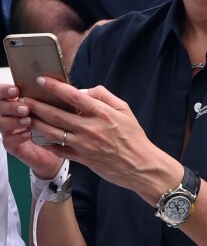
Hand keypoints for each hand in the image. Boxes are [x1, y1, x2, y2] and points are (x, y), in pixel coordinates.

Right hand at [0, 84, 63, 177]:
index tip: (16, 90)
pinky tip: (28, 134)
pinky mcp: (13, 146)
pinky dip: (18, 137)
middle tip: (24, 108)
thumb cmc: (56, 126)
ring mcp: (9, 131)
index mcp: (16, 103)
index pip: (3, 94)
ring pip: (0, 123)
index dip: (4, 91)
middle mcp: (9, 116)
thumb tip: (59, 80)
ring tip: (28, 120)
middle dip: (9, 106)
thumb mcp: (55, 108)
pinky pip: (8, 141)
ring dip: (13, 121)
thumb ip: (51, 96)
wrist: (59, 151)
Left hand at [22, 76, 179, 201]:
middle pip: (57, 114)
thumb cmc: (134, 138)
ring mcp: (86, 145)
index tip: (42, 80)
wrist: (141, 165)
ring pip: (53, 132)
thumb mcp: (125, 110)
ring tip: (27, 117)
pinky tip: (41, 138)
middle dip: (37, 105)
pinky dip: (48, 144)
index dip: (55, 86)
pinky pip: (60, 150)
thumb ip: (105, 96)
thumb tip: (85, 90)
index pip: (73, 96)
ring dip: (37, 124)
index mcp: (102, 114)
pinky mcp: (83, 159)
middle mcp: (91, 128)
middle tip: (25, 100)